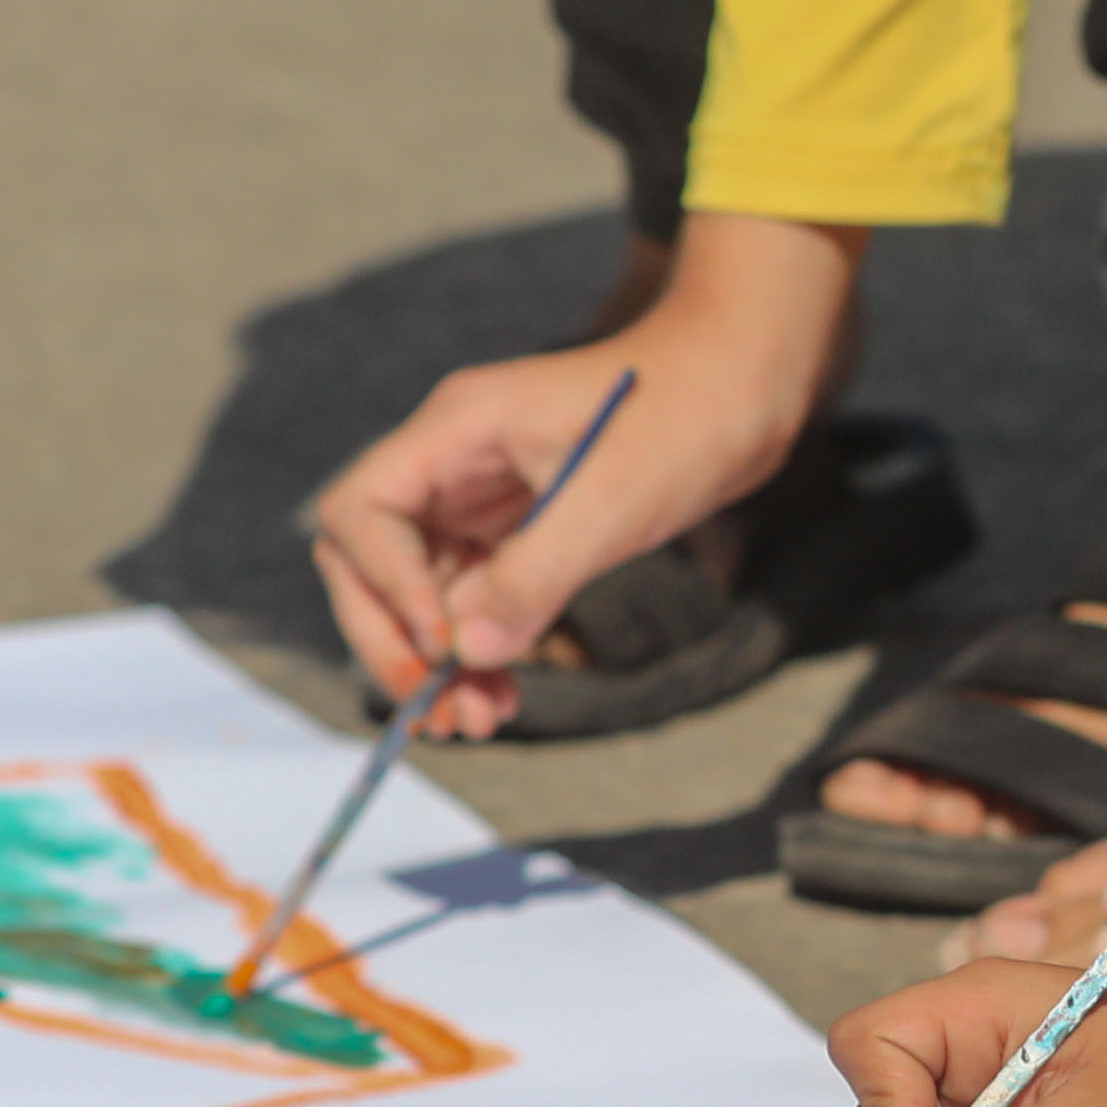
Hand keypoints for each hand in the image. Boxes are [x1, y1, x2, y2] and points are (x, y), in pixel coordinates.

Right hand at [310, 215, 857, 730]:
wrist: (743, 383)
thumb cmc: (684, 413)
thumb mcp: (612, 500)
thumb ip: (534, 576)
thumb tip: (468, 651)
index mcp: (456, 429)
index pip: (363, 512)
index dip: (385, 585)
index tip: (442, 641)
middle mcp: (452, 464)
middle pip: (371, 561)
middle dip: (394, 640)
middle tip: (436, 712)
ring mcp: (480, 500)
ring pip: (422, 594)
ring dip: (438, 663)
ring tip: (477, 723)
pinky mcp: (517, 531)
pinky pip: (472, 601)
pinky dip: (479, 651)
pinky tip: (504, 695)